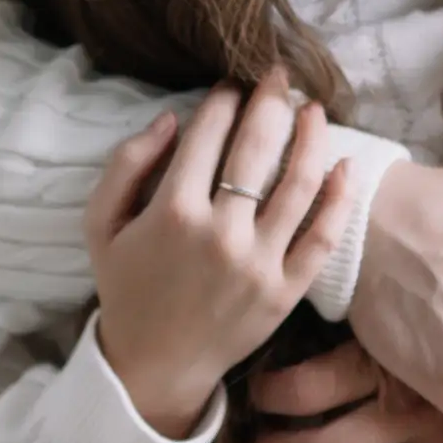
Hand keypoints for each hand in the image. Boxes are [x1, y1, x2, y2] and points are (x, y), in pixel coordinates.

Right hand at [84, 75, 356, 439]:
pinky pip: (322, 237)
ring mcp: (258, 263)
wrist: (155, 366)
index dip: (222, 100)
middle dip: (270, 100)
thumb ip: (125, 164)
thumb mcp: (100, 225)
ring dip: (310, 136)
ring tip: (312, 110)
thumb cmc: (126, 289)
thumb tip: (169, 119)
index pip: (207, 134)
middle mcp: (220, 233)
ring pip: (299, 183)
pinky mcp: (285, 290)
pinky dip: (337, 197)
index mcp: (172, 211)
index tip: (230, 85)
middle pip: (257, 146)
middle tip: (277, 76)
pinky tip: (342, 165)